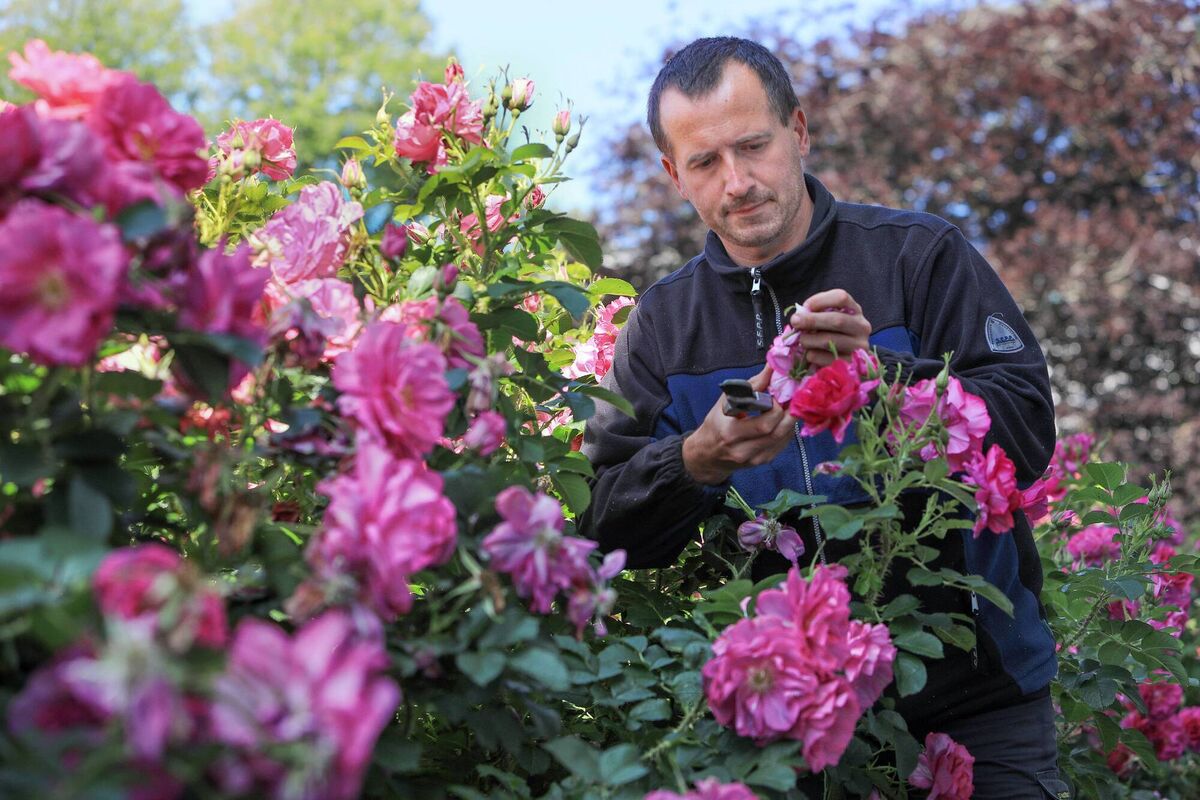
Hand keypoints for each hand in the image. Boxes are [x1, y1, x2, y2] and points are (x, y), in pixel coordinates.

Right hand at [682, 366, 795, 484]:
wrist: (707, 455)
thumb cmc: (715, 424)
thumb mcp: (725, 402)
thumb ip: (750, 386)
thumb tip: (771, 369)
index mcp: (730, 433)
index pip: (764, 423)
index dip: (776, 406)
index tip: (778, 393)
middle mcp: (742, 450)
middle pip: (777, 432)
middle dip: (788, 412)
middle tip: (790, 398)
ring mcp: (754, 459)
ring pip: (783, 438)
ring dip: (790, 420)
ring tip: (790, 405)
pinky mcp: (763, 461)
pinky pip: (783, 444)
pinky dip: (787, 429)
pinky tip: (784, 419)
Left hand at [789, 289, 872, 367]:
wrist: (844, 362)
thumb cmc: (830, 333)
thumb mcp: (826, 318)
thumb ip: (815, 313)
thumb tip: (800, 315)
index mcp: (855, 310)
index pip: (841, 298)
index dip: (820, 300)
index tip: (805, 306)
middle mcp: (861, 327)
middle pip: (837, 320)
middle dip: (812, 320)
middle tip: (795, 321)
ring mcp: (859, 346)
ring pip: (830, 341)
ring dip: (810, 340)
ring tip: (802, 340)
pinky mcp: (851, 364)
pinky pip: (827, 359)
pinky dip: (813, 355)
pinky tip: (810, 354)